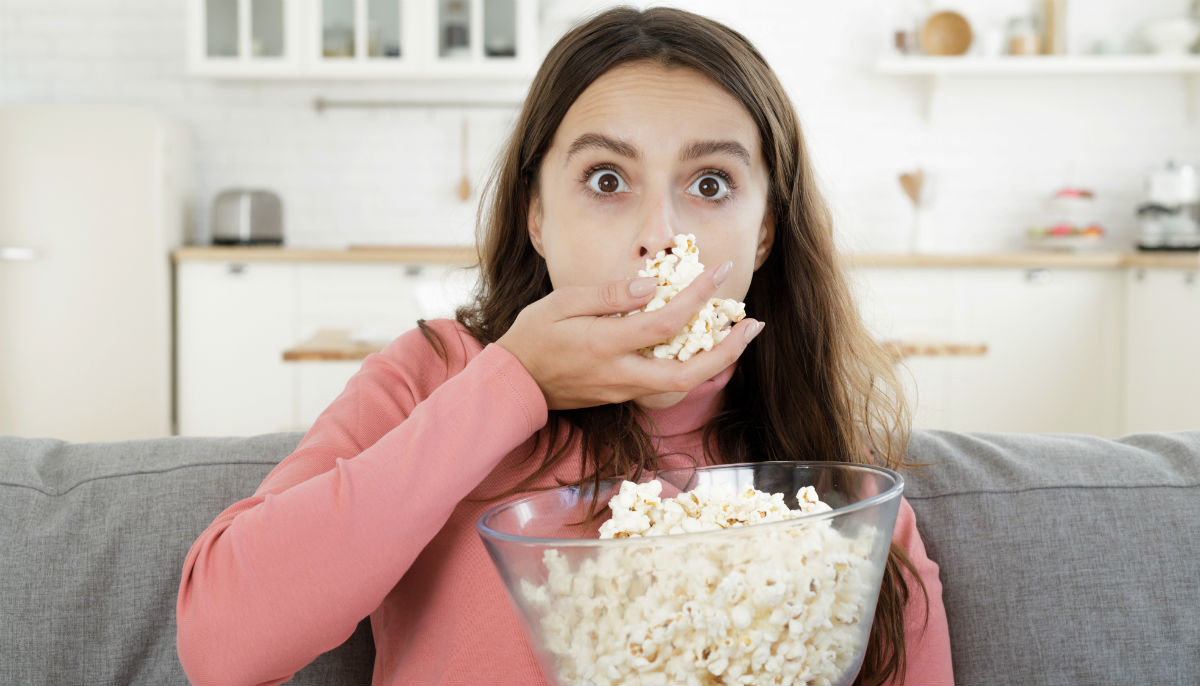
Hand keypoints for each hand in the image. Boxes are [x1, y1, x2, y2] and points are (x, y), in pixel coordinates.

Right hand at [496, 263, 764, 409]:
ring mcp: (624, 390)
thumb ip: (608, 295)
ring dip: (716, 360)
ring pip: (682, 383)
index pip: (665, 322)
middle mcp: (621, 374)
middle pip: (689, 373)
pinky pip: (666, 383)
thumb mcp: (561, 303)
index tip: (720, 272)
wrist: (515, 384)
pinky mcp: (623, 396)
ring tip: (736, 332)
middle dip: (728, 350)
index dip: (698, 297)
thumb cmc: (534, 336)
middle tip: (754, 324)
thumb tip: (653, 286)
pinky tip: (701, 342)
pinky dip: (691, 363)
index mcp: (606, 344)